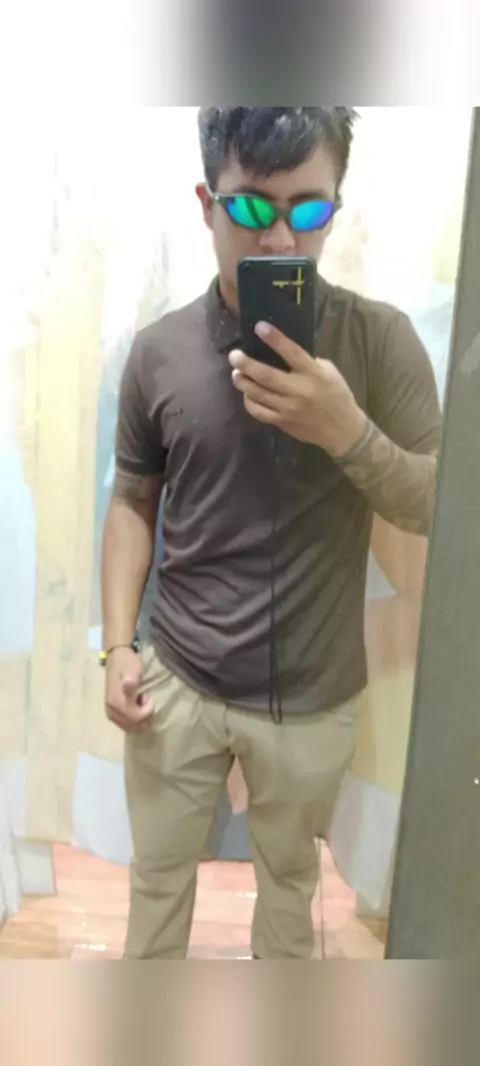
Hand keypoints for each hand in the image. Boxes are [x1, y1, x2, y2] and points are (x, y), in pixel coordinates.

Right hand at [105, 646, 153, 732]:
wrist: (116, 658)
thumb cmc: (127, 663)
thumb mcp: (133, 669)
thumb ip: (131, 680)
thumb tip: (128, 685)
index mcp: (117, 702)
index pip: (137, 718)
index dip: (148, 710)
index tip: (148, 695)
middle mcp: (111, 711)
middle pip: (134, 726)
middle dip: (144, 715)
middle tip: (144, 698)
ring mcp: (110, 714)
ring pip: (131, 727)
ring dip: (140, 717)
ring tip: (139, 701)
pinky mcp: (111, 713)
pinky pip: (126, 725)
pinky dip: (134, 718)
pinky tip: (134, 705)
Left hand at [229, 321, 366, 456]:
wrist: (342, 430)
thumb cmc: (337, 396)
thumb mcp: (330, 373)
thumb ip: (308, 362)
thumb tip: (285, 354)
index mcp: (313, 374)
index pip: (291, 352)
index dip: (274, 338)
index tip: (259, 327)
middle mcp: (299, 391)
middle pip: (266, 375)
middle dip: (246, 364)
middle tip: (234, 356)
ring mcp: (289, 408)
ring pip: (258, 394)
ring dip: (243, 382)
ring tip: (236, 373)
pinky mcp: (282, 422)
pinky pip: (259, 411)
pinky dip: (249, 402)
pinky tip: (247, 394)